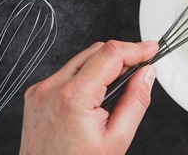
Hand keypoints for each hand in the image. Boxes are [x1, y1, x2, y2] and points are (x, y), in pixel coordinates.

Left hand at [19, 40, 158, 154]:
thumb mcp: (117, 139)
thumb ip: (136, 101)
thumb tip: (147, 74)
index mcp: (73, 97)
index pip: (110, 54)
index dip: (136, 48)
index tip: (151, 49)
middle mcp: (52, 88)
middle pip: (96, 51)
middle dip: (121, 57)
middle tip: (140, 71)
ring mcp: (41, 90)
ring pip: (81, 59)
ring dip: (103, 66)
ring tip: (115, 91)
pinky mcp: (36, 95)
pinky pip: (66, 73)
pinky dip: (85, 77)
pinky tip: (93, 98)